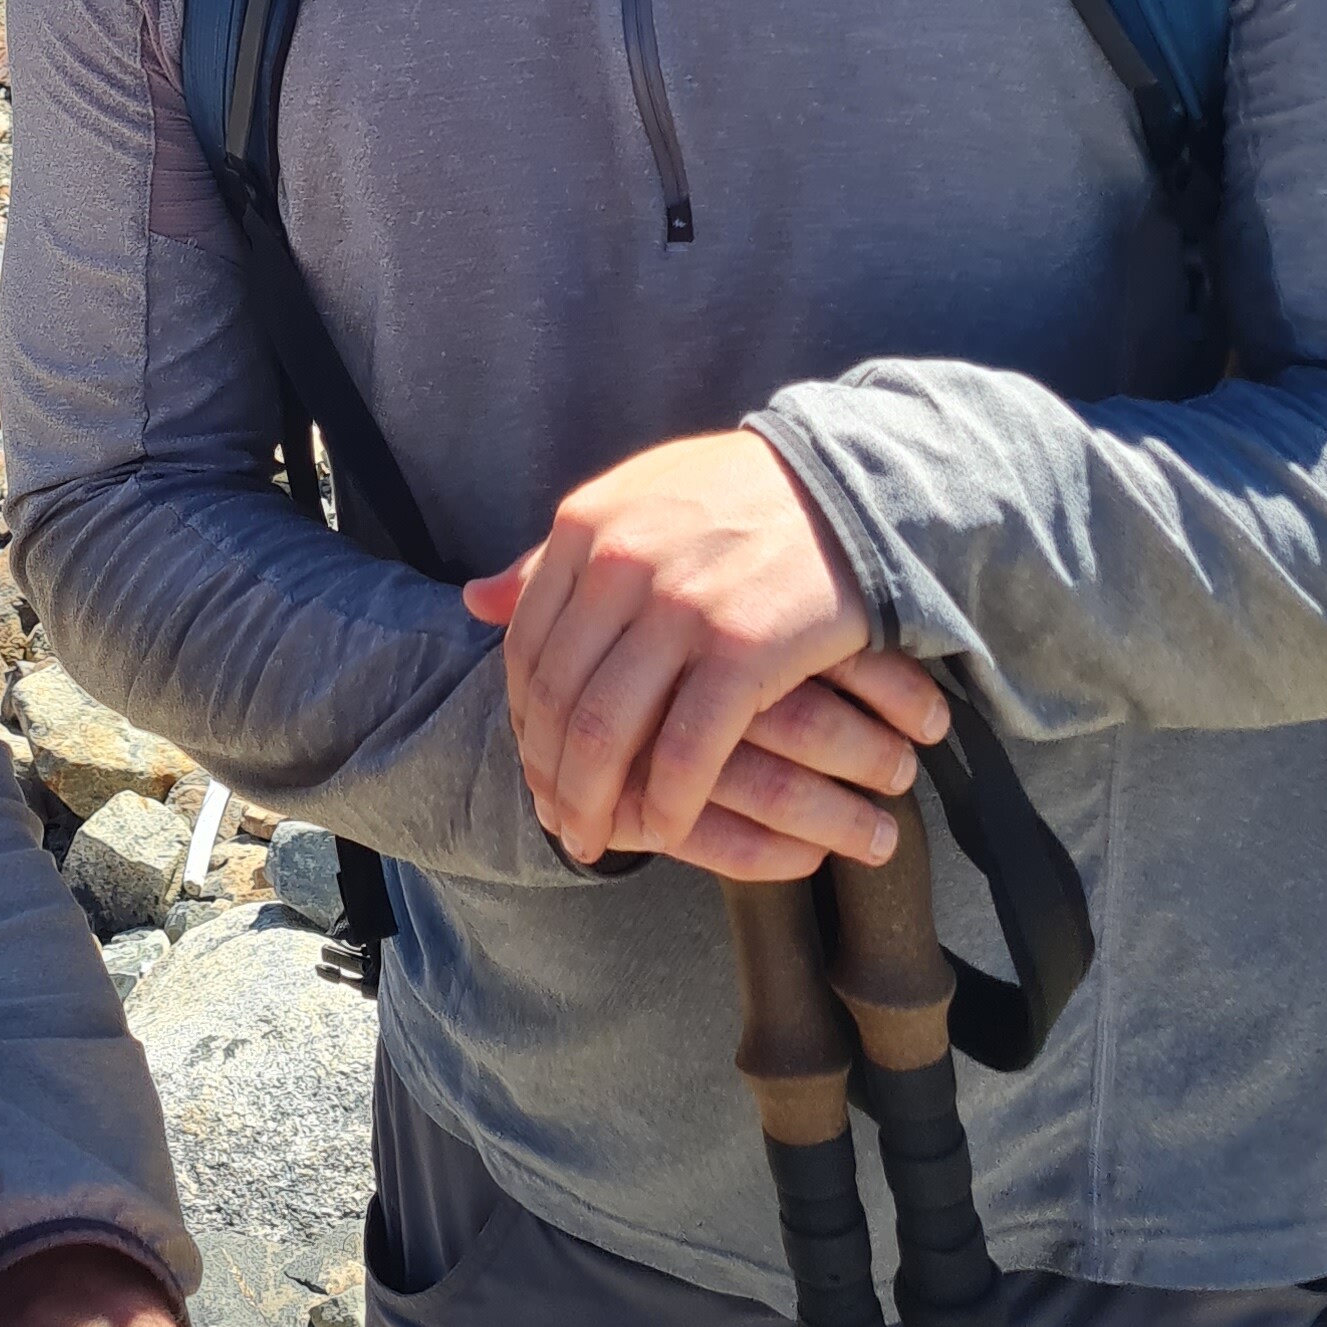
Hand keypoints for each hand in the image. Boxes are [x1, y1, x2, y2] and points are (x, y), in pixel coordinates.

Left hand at [464, 430, 948, 879]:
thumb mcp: (636, 501)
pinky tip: (665, 832)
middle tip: (556, 818)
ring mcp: (679, 607)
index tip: (536, 761)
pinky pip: (686, 752)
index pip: (525, 645)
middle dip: (548, 772)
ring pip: (606, 733)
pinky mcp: (743, 650)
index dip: (522, 717)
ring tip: (593, 839)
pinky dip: (668, 805)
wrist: (851, 487)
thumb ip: (555, 557)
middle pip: (556, 696)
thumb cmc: (741, 499)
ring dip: (593, 802)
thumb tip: (474, 600)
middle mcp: (619, 563)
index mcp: (585, 525)